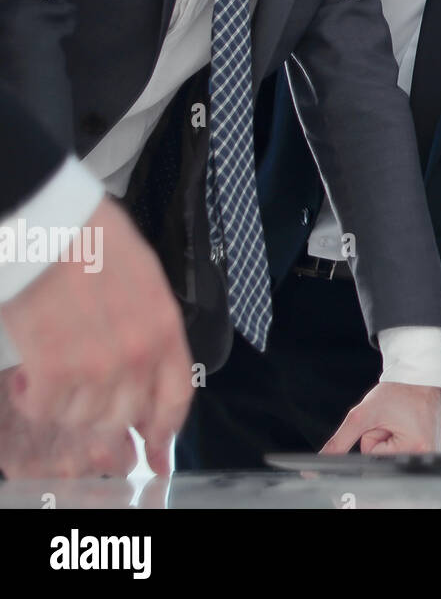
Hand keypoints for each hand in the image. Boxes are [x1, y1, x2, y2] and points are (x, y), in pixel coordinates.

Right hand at [0, 195, 192, 475]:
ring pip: (83, 417)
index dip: (167, 429)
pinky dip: (33, 397)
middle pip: (125, 416)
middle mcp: (137, 353)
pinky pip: (45, 408)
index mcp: (165, 327)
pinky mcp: (54, 368)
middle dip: (101, 416)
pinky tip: (29, 374)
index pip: (176, 396)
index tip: (158, 447)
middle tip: (79, 398)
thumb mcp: (145, 280)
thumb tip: (148, 366)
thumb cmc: (95, 241)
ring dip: (64, 402)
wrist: (53, 227)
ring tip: (51, 369)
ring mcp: (97, 365)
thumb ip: (151, 326)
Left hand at [320, 382, 440, 455]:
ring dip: (390, 444)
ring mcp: (432, 452)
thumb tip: (322, 460)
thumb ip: (339, 441)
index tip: (382, 425)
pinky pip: (406, 454)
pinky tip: (406, 427)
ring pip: (393, 459)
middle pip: (385, 463)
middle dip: (380, 445)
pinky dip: (401, 442)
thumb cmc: (399, 390)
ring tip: (398, 424)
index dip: (372, 442)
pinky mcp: (432, 449)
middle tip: (391, 423)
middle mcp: (427, 454)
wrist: (420, 377)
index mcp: (414, 448)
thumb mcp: (363, 415)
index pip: (376, 462)